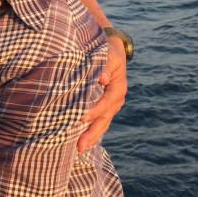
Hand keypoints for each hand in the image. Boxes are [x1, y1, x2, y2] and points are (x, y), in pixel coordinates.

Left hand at [78, 36, 126, 151]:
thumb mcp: (108, 53)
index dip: (94, 111)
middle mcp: (116, 98)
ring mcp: (111, 104)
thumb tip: (101, 78)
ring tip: (80, 149)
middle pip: (105, 118)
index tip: (81, 119)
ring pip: (102, 123)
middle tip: (80, 146)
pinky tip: (81, 141)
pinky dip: (91, 131)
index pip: (106, 102)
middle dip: (92, 133)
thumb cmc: (106, 49)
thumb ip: (104, 64)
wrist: (110, 48)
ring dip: (92, 136)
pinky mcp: (104, 105)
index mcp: (117, 86)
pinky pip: (99, 121)